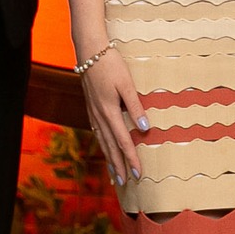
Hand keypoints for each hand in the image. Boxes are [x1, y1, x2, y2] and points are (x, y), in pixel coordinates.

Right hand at [79, 48, 147, 183]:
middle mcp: (99, 116)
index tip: (138, 174)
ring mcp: (93, 112)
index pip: (123, 142)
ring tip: (114, 173)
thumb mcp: (126, 84)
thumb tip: (145, 129)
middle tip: (125, 183)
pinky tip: (104, 147)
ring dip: (109, 158)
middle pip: (110, 147)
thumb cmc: (111, 65)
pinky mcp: (91, 107)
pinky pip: (97, 132)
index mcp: (110, 112)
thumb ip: (136, 106)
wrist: (89, 51)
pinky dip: (102, 144)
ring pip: (102, 141)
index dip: (131, 159)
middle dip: (118, 165)